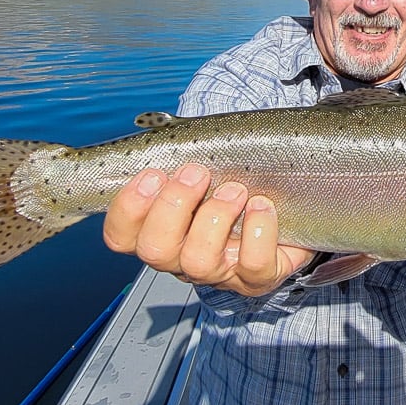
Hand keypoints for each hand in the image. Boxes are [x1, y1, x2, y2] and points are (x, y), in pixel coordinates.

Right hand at [102, 163, 315, 296]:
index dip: (130, 207)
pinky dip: (259, 231)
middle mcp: (181, 257)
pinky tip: (262, 206)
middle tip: (198, 173)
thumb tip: (158, 126)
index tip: (155, 173)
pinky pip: (253, 265)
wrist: (283, 209)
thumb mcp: (201, 165)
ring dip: (216, 215)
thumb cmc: (231, 184)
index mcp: (158, 230)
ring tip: (235, 189)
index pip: (121, 236)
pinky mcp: (257, 278)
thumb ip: (177, 153)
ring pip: (199, 261)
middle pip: (155, 250)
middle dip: (174, 206)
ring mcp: (219, 272)